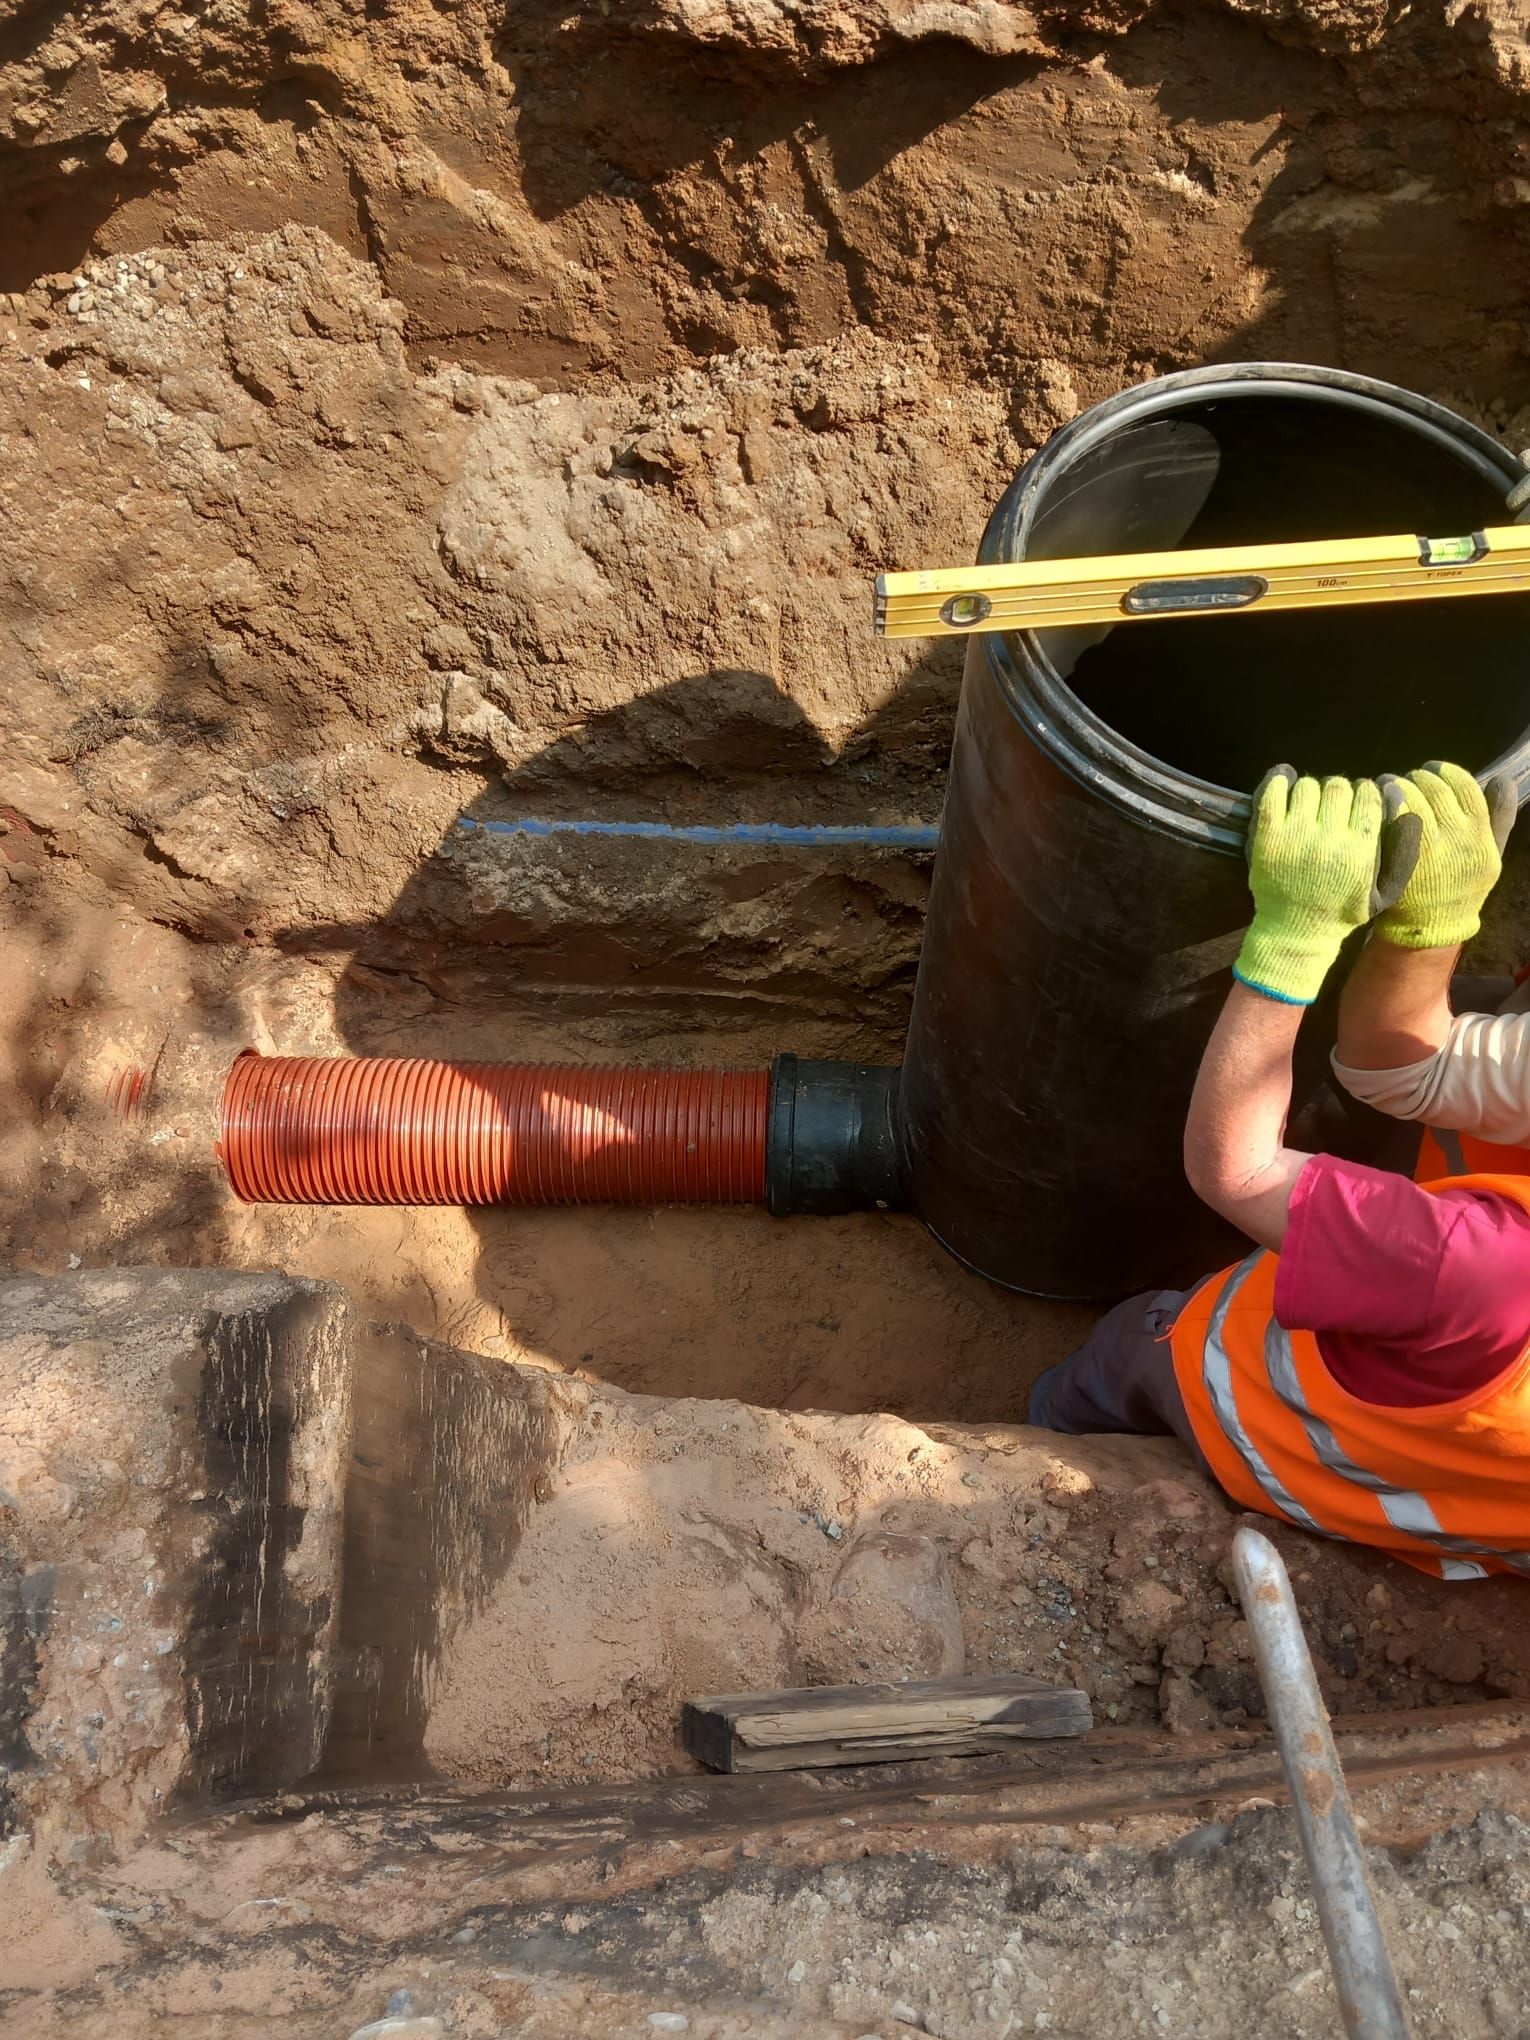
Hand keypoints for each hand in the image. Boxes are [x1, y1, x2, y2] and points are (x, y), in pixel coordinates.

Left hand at [1234, 769, 1417, 1004]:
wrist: (1296, 932)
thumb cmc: (1344, 911)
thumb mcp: (1385, 892)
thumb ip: (1404, 852)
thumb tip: (1411, 811)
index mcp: (1361, 850)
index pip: (1369, 795)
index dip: (1365, 792)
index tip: (1359, 801)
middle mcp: (1329, 840)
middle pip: (1338, 786)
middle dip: (1339, 791)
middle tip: (1334, 804)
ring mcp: (1295, 837)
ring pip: (1308, 786)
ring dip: (1311, 789)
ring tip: (1312, 805)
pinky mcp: (1267, 837)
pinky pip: (1272, 793)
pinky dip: (1277, 780)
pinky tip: (1284, 782)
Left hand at [1374, 761, 1516, 951]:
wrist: (1432, 925)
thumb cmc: (1462, 885)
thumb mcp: (1490, 854)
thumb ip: (1500, 817)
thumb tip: (1503, 779)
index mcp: (1478, 835)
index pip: (1464, 787)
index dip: (1446, 772)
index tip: (1434, 769)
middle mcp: (1453, 839)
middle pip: (1433, 789)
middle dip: (1418, 777)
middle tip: (1408, 778)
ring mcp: (1423, 847)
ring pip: (1409, 798)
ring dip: (1396, 784)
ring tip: (1389, 784)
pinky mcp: (1395, 856)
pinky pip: (1388, 818)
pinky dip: (1381, 805)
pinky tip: (1378, 802)